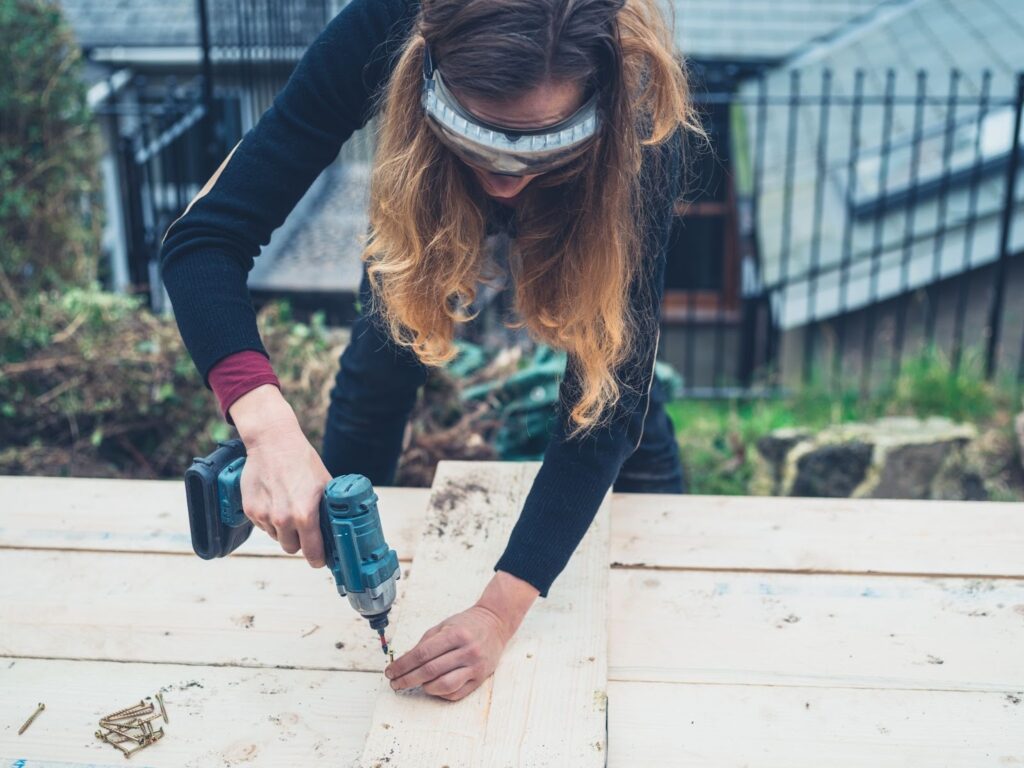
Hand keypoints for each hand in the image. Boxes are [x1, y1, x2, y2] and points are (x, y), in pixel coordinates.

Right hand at [229, 384, 330, 566]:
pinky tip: (275, 500)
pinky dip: (269, 519)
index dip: (318, 559)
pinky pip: (262, 526)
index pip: (312, 552)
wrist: (273, 443)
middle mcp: (283, 519)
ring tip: (288, 507)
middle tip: (304, 529)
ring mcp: (264, 516)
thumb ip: (328, 509)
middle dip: (299, 542)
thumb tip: (338, 527)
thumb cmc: (302, 461)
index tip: (320, 560)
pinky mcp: (250, 510)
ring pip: (276, 537)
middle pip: (292, 548)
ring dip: (283, 530)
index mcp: (305, 515)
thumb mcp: (325, 484)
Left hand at [384, 604, 510, 700]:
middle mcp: (467, 651)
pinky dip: (440, 693)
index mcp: (455, 634)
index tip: (391, 671)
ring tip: (415, 684)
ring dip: (424, 687)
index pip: (422, 654)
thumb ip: (425, 643)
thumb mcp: (444, 625)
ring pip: (443, 685)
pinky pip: (456, 693)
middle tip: (395, 683)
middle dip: (407, 679)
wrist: (495, 624)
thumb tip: (404, 662)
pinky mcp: (480, 678)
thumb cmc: (467, 624)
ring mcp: (475, 666)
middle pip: (430, 671)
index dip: (403, 665)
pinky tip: (432, 687)